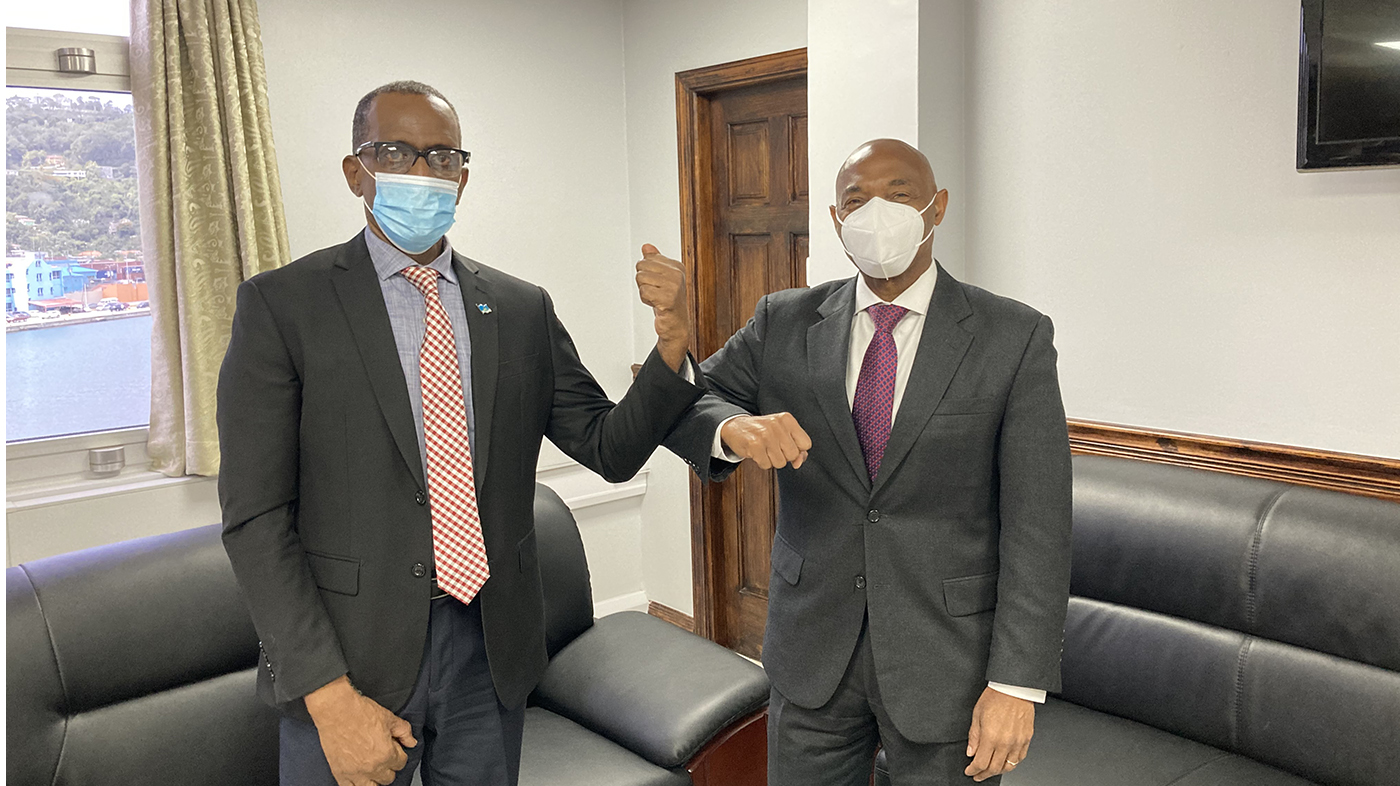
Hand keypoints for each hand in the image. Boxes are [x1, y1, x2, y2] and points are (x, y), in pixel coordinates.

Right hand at [304, 676, 416, 785]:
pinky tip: (357, 776)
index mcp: (386, 754)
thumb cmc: (360, 711)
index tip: (393, 747)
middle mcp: (372, 768)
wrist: (336, 710)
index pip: (401, 763)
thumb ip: (404, 731)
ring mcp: (355, 773)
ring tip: (372, 768)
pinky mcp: (339, 773)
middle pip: (388, 778)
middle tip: (382, 755)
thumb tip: (412, 742)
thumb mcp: (389, 717)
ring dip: (374, 779)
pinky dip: (355, 784)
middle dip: (388, 767)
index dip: (398, 753)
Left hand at [635, 244, 689, 370]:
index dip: (646, 274)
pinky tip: (656, 305)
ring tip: (656, 299)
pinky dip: (646, 300)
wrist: (675, 325)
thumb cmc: (667, 301)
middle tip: (656, 293)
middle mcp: (677, 274)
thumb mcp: (661, 278)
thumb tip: (646, 246)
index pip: (646, 259)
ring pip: (641, 279)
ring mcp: (674, 286)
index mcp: (676, 266)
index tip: (658, 284)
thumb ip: (654, 261)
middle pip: (641, 266)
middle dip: (643, 282)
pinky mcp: (668, 298)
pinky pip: (643, 292)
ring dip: (644, 292)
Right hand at [719, 413, 811, 468]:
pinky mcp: (754, 445)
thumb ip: (796, 447)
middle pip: (793, 455)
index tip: (786, 446)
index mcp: (787, 419)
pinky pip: (766, 465)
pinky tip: (757, 452)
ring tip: (764, 449)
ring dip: (772, 460)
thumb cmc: (761, 431)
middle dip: (784, 456)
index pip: (806, 443)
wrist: (735, 426)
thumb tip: (799, 462)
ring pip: (780, 462)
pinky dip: (762, 462)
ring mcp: (765, 434)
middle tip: (773, 447)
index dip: (798, 450)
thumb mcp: (782, 433)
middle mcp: (777, 425)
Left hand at [965, 687, 1033, 781]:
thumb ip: (974, 736)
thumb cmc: (995, 697)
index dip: (973, 770)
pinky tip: (1006, 762)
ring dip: (998, 771)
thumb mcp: (977, 715)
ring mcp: (1018, 742)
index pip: (981, 763)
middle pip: (994, 768)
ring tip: (990, 770)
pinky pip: (1020, 758)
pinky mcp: (1027, 738)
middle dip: (983, 774)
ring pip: (1009, 766)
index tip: (969, 771)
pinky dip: (1012, 764)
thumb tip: (971, 752)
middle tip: (978, 775)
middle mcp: (1005, 742)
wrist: (1014, 688)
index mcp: (990, 737)